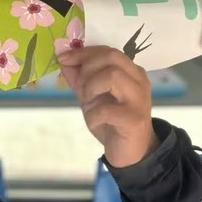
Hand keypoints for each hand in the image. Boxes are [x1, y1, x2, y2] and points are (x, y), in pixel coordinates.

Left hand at [58, 46, 159, 168]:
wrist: (131, 151)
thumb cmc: (112, 121)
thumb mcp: (91, 96)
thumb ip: (79, 78)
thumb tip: (63, 58)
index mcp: (130, 71)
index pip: (108, 50)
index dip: (83, 52)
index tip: (63, 57)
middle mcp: (138, 80)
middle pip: (112, 57)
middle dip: (87, 68)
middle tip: (81, 87)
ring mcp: (138, 99)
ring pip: (112, 76)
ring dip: (91, 88)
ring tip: (89, 103)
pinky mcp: (134, 119)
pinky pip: (107, 109)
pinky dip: (93, 115)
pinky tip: (94, 121)